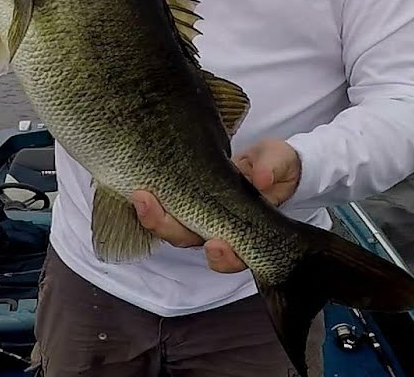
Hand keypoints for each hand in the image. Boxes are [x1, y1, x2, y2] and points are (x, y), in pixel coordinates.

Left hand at [131, 139, 301, 273]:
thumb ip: (272, 168)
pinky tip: (136, 189)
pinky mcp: (179, 195)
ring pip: (171, 228)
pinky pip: (160, 207)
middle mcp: (215, 228)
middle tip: (154, 207)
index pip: (232, 256)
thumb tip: (261, 178)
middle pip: (190, 241)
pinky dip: (148, 203)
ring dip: (153, 217)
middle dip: (171, 228)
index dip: (223, 256)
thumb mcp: (278, 163)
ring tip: (141, 197)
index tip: (216, 244)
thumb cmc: (271, 167)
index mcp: (244, 231)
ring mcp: (195, 214)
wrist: (258, 157)